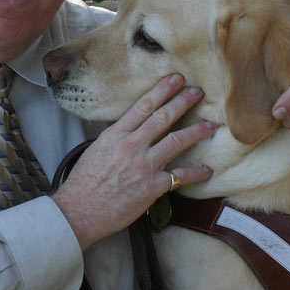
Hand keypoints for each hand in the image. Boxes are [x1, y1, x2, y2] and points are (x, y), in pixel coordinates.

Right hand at [51, 74, 214, 249]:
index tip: (175, 79)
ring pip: (176, 141)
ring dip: (196, 131)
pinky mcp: (152, 187)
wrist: (79, 210)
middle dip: (182, 102)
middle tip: (197, 92)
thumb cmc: (85, 182)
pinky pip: (180, 176)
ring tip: (210, 125)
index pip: (143, 106)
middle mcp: (131, 146)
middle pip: (162, 117)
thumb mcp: (97, 149)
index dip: (162, 90)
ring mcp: (143, 166)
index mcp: (116, 135)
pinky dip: (196, 172)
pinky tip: (207, 170)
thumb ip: (117, 137)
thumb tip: (132, 128)